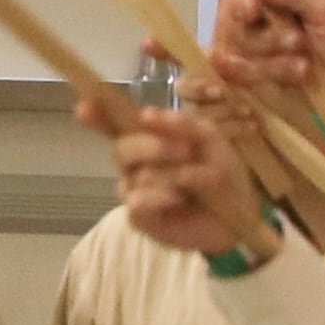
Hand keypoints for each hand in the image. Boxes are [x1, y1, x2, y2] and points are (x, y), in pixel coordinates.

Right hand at [89, 106, 273, 258]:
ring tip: (196, 183)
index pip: (115, 125)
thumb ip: (182, 124)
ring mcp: (133, 190)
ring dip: (172, 176)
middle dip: (152, 147)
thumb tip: (147, 114)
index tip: (82, 107)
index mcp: (148, 140)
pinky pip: (137, 201)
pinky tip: (177, 199)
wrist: (241, 213)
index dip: (97, 116)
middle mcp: (134, 164)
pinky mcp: (138, 217)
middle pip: (121, 148)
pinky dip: (160, 197)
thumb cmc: (223, 172)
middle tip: (186, 151)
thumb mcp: (209, 139)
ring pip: (136, 175)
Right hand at [210, 0, 324, 111]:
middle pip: (236, 5)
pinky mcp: (260, 80)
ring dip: (267, 54)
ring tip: (304, 68)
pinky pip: (236, 70)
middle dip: (248, 14)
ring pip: (237, 40)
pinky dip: (257, 73)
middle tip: (264, 20)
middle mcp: (278, 17)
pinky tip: (288, 78)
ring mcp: (267, 50)